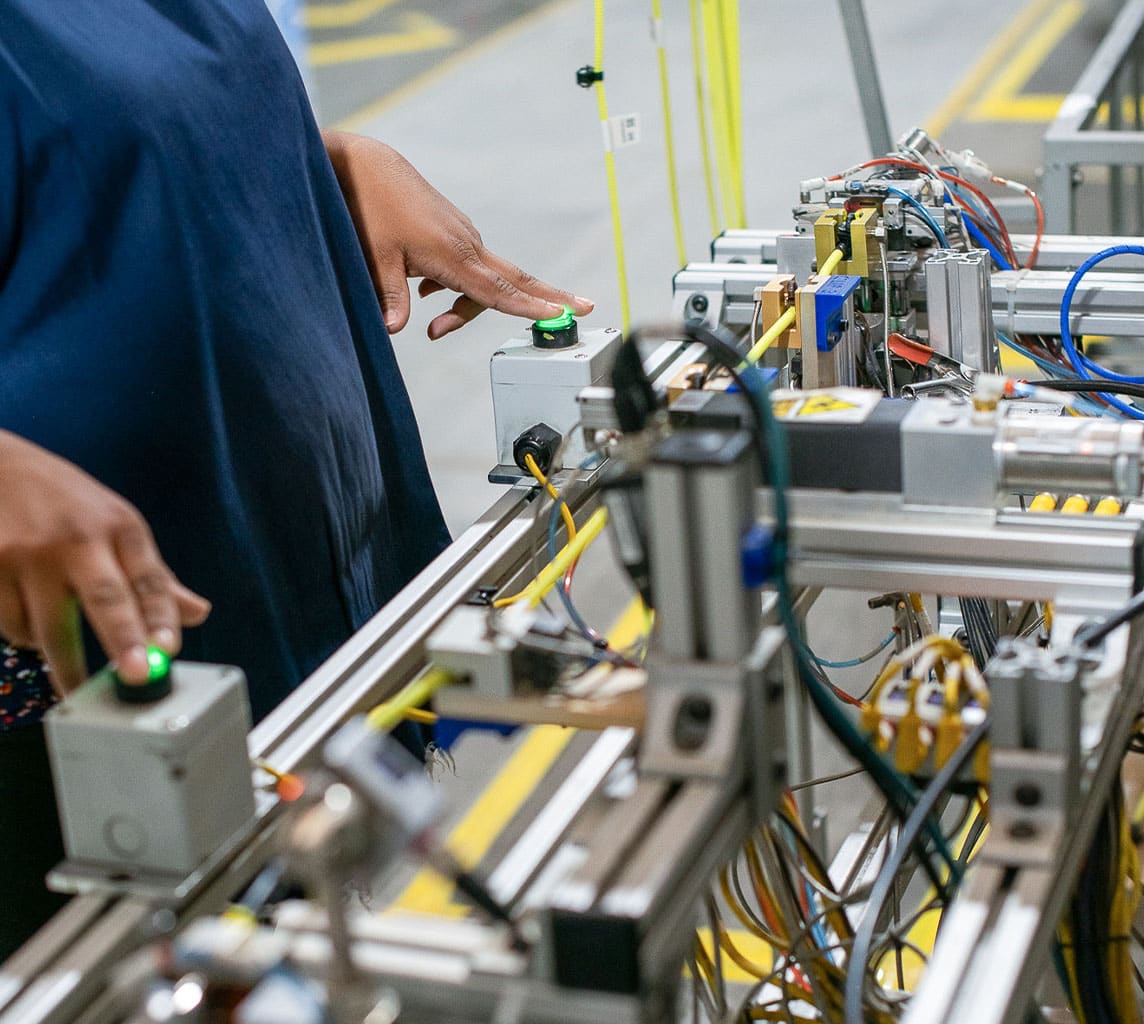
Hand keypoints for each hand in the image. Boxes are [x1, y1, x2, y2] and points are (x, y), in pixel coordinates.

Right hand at [0, 432, 210, 693]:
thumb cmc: (66, 503)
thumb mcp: (116, 524)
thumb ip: (154, 577)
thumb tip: (198, 614)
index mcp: (119, 527)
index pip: (149, 579)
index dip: (161, 617)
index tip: (168, 649)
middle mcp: (76, 539)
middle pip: (105, 598)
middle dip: (123, 640)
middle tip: (136, 677)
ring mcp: (28, 554)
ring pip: (48, 629)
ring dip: (59, 655)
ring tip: (65, 656)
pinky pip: (11, 625)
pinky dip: (24, 633)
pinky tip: (26, 610)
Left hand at [324, 131, 593, 338]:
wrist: (367, 167)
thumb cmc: (370, 210)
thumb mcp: (374, 259)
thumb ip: (388, 297)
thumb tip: (392, 330)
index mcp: (451, 255)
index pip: (497, 290)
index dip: (528, 307)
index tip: (560, 315)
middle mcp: (466, 245)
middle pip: (515, 279)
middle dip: (548, 297)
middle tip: (585, 308)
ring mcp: (464, 236)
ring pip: (484, 280)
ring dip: (467, 307)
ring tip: (434, 327)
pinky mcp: (455, 231)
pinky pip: (469, 268)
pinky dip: (457, 287)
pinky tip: (425, 289)